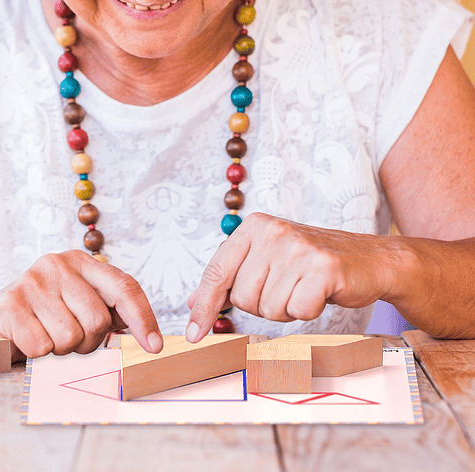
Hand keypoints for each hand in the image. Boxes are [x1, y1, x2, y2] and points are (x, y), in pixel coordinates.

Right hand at [0, 250, 162, 359]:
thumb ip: (109, 311)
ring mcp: (32, 281)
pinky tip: (26, 339)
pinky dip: (37, 354)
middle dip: (88, 343)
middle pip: (99, 320)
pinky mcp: (8, 304)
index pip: (125, 287)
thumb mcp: (76, 305)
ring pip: (71, 338)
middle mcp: (58, 264)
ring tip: (46, 336)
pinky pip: (42, 347)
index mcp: (81, 262)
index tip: (155, 347)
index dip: (144, 318)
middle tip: (68, 339)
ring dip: (61, 351)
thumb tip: (150, 337)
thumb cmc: (40, 318)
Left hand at [185, 212, 393, 341]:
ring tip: (302, 288)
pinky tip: (319, 294)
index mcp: (254, 227)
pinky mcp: (323, 269)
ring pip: (268, 308)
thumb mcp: (265, 259)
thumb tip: (192, 302)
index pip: (216, 271)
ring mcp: (299, 249)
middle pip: (242, 297)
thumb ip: (229, 276)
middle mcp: (274, 232)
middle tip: (286, 287)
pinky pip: (297, 311)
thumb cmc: (311, 263)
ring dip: (286, 309)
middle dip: (261, 304)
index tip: (193, 333)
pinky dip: (307, 311)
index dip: (203, 305)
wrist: (368, 260)